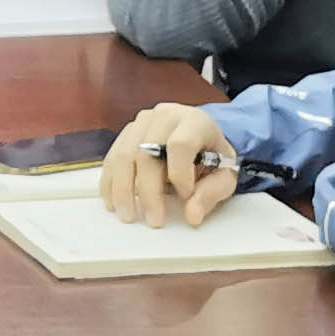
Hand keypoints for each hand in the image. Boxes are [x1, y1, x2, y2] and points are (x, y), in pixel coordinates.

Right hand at [100, 100, 239, 227]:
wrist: (200, 138)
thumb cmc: (212, 156)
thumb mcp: (224, 176)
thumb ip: (210, 194)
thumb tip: (191, 214)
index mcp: (194, 121)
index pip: (180, 144)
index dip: (180, 175)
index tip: (186, 196)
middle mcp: (165, 115)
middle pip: (146, 152)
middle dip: (149, 191)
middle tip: (154, 219)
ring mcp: (142, 123)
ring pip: (123, 155)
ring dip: (123, 189)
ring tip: (128, 215)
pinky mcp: (126, 134)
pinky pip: (112, 158)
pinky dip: (111, 183)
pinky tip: (114, 202)